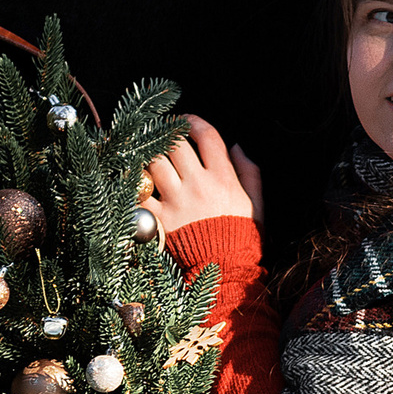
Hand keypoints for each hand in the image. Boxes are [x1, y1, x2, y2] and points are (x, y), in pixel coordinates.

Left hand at [143, 115, 263, 235]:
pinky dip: (136, 184)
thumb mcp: (256, 203)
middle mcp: (199, 186)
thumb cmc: (243, 237)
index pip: (206, 136)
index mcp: (224, 178)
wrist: (227, 272)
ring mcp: (177, 202)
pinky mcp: (160, 220)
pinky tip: (137, 179)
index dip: (193, 122)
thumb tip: (236, 146)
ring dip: (150, 155)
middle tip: (163, 135)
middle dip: (168, 135)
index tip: (186, 121)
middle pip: (176, 145)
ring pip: (155, 163)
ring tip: (149, 155)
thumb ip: (250, 172)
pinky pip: (140, 194)